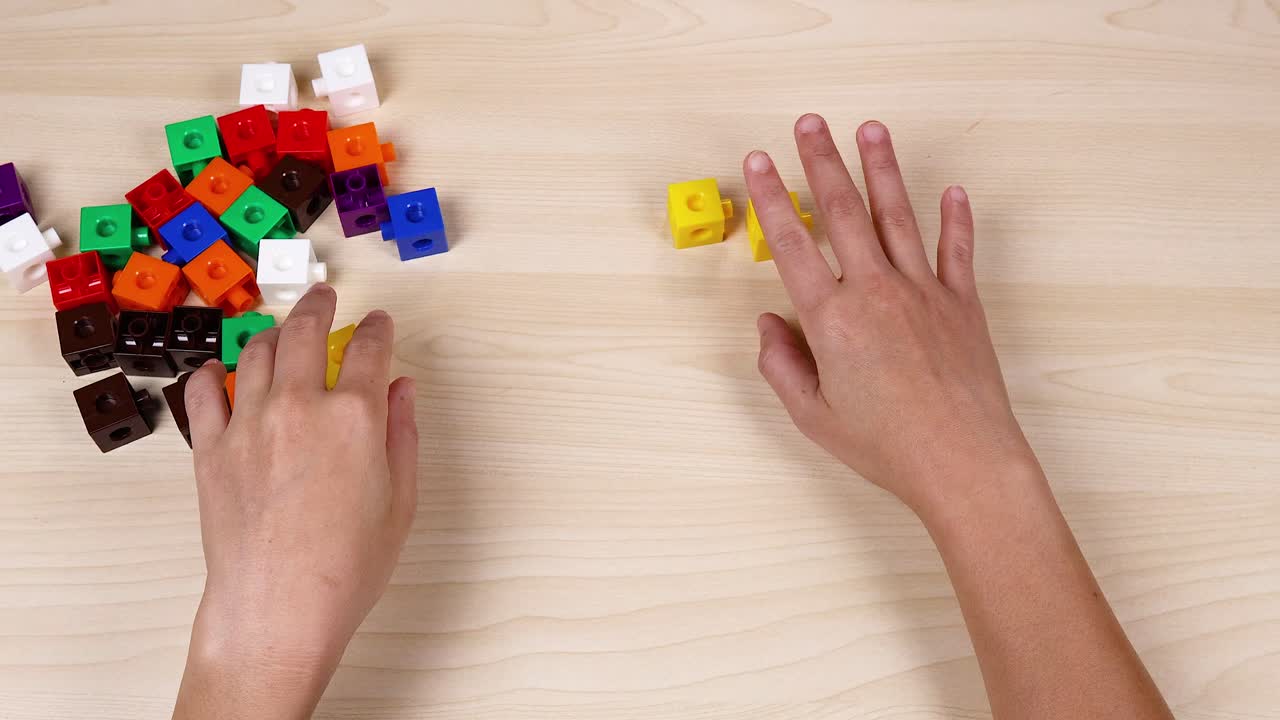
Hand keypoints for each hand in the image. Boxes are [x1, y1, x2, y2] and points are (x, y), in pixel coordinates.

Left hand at [173, 284, 417, 718]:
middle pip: (304, 331)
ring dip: (271, 334)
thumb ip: (402, 434)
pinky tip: (222, 372)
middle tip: (323, 298)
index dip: (377, 329)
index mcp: (355, 416)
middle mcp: (299, 406)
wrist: (278, 608)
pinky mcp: (210, 448)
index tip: (378, 323)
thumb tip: (402, 390)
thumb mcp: (400, 500)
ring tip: (279, 332)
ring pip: (255, 352)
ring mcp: (249, 423)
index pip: (369, 349)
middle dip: (317, 306)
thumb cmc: (346, 566)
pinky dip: (213, 374)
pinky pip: (204, 392)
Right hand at [745, 115, 1037, 515]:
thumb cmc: (887, 446)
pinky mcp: (962, 304)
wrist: (963, 461)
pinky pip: (957, 251)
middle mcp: (876, 293)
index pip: (793, 245)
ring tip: (869, 130)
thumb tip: (767, 324)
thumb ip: (782, 366)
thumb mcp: (814, 416)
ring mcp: (923, 293)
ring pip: (897, 217)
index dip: (771, 200)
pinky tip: (954, 191)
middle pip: (843, 213)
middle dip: (821, 162)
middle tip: (809, 123)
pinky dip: (956, 219)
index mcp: (832, 320)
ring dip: (882, 169)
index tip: (757, 163)